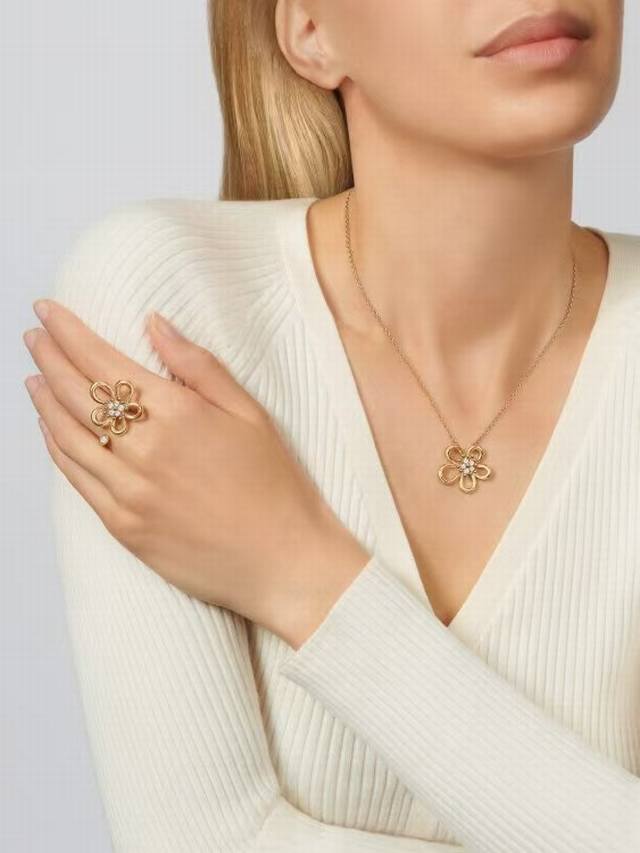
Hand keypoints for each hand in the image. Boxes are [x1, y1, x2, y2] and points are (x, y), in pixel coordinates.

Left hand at [23, 299, 369, 641]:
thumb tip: (156, 323)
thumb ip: (199, 367)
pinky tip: (51, 431)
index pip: (104, 362)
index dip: (68, 333)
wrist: (284, 562)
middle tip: (33, 336)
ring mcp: (130, 493)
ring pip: (67, 437)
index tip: (47, 311)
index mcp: (179, 415)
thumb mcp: (251, 414)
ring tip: (32, 378)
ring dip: (43, 402)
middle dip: (48, 358)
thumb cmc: (276, 486)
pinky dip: (57, 449)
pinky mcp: (124, 528)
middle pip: (76, 394)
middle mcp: (145, 451)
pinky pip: (77, 481)